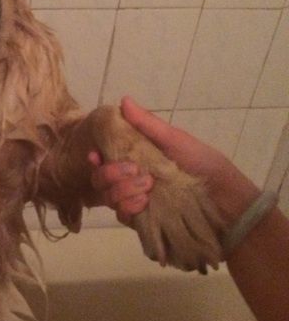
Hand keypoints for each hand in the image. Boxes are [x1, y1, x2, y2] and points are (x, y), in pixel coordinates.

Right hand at [91, 97, 260, 226]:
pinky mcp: (141, 221)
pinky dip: (128, 206)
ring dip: (121, 190)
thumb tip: (123, 100)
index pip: (104, 156)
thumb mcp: (176, 140)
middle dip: (109, 173)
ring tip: (147, 187)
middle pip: (100, 178)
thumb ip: (147, 124)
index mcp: (136, 157)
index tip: (96, 154)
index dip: (95, 156)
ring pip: (107, 196)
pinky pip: (121, 214)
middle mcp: (130, 179)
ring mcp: (134, 200)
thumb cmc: (203, 165)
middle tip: (133, 170)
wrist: (225, 201)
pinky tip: (144, 202)